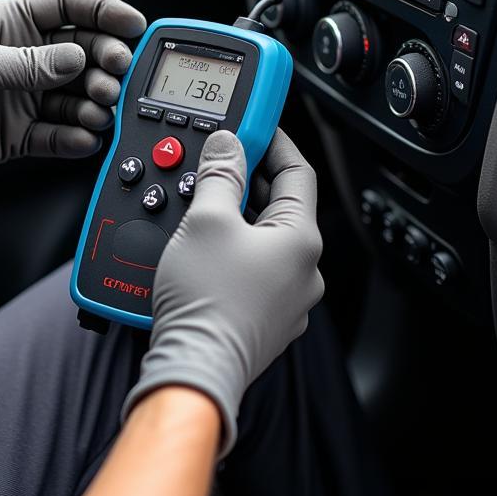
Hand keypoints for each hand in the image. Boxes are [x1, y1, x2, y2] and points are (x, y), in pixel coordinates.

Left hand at [0, 0, 145, 197]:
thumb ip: (28, 64)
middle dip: (104, 61)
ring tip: (97, 110)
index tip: (133, 24)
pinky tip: (82, 138)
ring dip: (93, 102)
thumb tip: (77, 58)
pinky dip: (75, 138)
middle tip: (114, 75)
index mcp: (9, 24)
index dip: (103, 11)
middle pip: (82, 52)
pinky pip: (59, 134)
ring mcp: (23, 96)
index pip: (67, 7)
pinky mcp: (19, 134)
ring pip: (76, 95)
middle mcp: (23, 58)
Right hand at [121, 129, 323, 457]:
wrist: (194, 371)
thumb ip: (219, 174)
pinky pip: (250, 270)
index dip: (273, 141)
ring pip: (262, 240)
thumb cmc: (206, 301)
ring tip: (198, 204)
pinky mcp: (263, 319)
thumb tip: (228, 145)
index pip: (297, 170)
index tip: (252, 124)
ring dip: (234, 216)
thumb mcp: (206, 220)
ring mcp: (286, 299)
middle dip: (245, 179)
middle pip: (278, 205)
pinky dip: (229, 250)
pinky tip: (200, 247)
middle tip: (214, 162)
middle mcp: (303, 270)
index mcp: (300, 239)